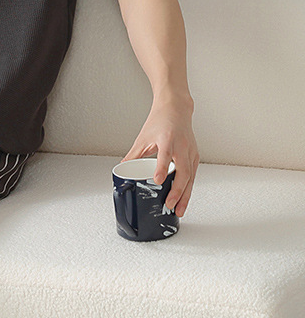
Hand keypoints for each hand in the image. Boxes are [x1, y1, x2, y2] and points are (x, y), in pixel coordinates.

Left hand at [121, 97, 198, 217]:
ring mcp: (190, 152)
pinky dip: (189, 188)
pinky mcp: (195, 156)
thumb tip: (123, 168)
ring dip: (185, 195)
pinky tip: (184, 199)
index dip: (161, 168)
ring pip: (191, 177)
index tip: (157, 180)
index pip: (165, 155)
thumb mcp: (143, 137)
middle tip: (169, 205)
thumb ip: (133, 154)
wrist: (176, 108)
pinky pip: (193, 175)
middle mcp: (181, 146)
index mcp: (167, 138)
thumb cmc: (160, 120)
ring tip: (179, 210)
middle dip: (177, 191)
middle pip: (182, 171)